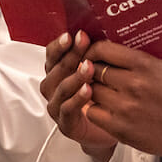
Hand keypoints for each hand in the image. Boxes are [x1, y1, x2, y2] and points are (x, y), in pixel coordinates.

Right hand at [40, 30, 117, 161]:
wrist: (109, 130)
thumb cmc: (104, 98)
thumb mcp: (100, 72)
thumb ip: (96, 55)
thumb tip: (104, 31)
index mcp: (58, 72)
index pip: (52, 54)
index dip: (60, 44)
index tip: (71, 34)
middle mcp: (54, 88)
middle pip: (55, 68)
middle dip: (70, 54)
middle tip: (83, 42)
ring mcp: (57, 106)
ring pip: (59, 88)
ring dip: (73, 75)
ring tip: (88, 67)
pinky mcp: (66, 124)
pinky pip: (67, 109)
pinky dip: (76, 99)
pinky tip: (88, 90)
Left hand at [83, 41, 161, 160]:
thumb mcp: (160, 67)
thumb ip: (136, 54)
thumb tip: (109, 40)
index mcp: (144, 64)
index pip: (103, 49)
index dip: (92, 50)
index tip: (90, 54)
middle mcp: (134, 84)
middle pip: (94, 70)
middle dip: (92, 71)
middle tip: (94, 73)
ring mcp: (125, 107)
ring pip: (91, 90)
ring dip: (93, 90)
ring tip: (102, 90)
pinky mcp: (120, 127)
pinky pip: (92, 112)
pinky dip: (96, 109)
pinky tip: (106, 108)